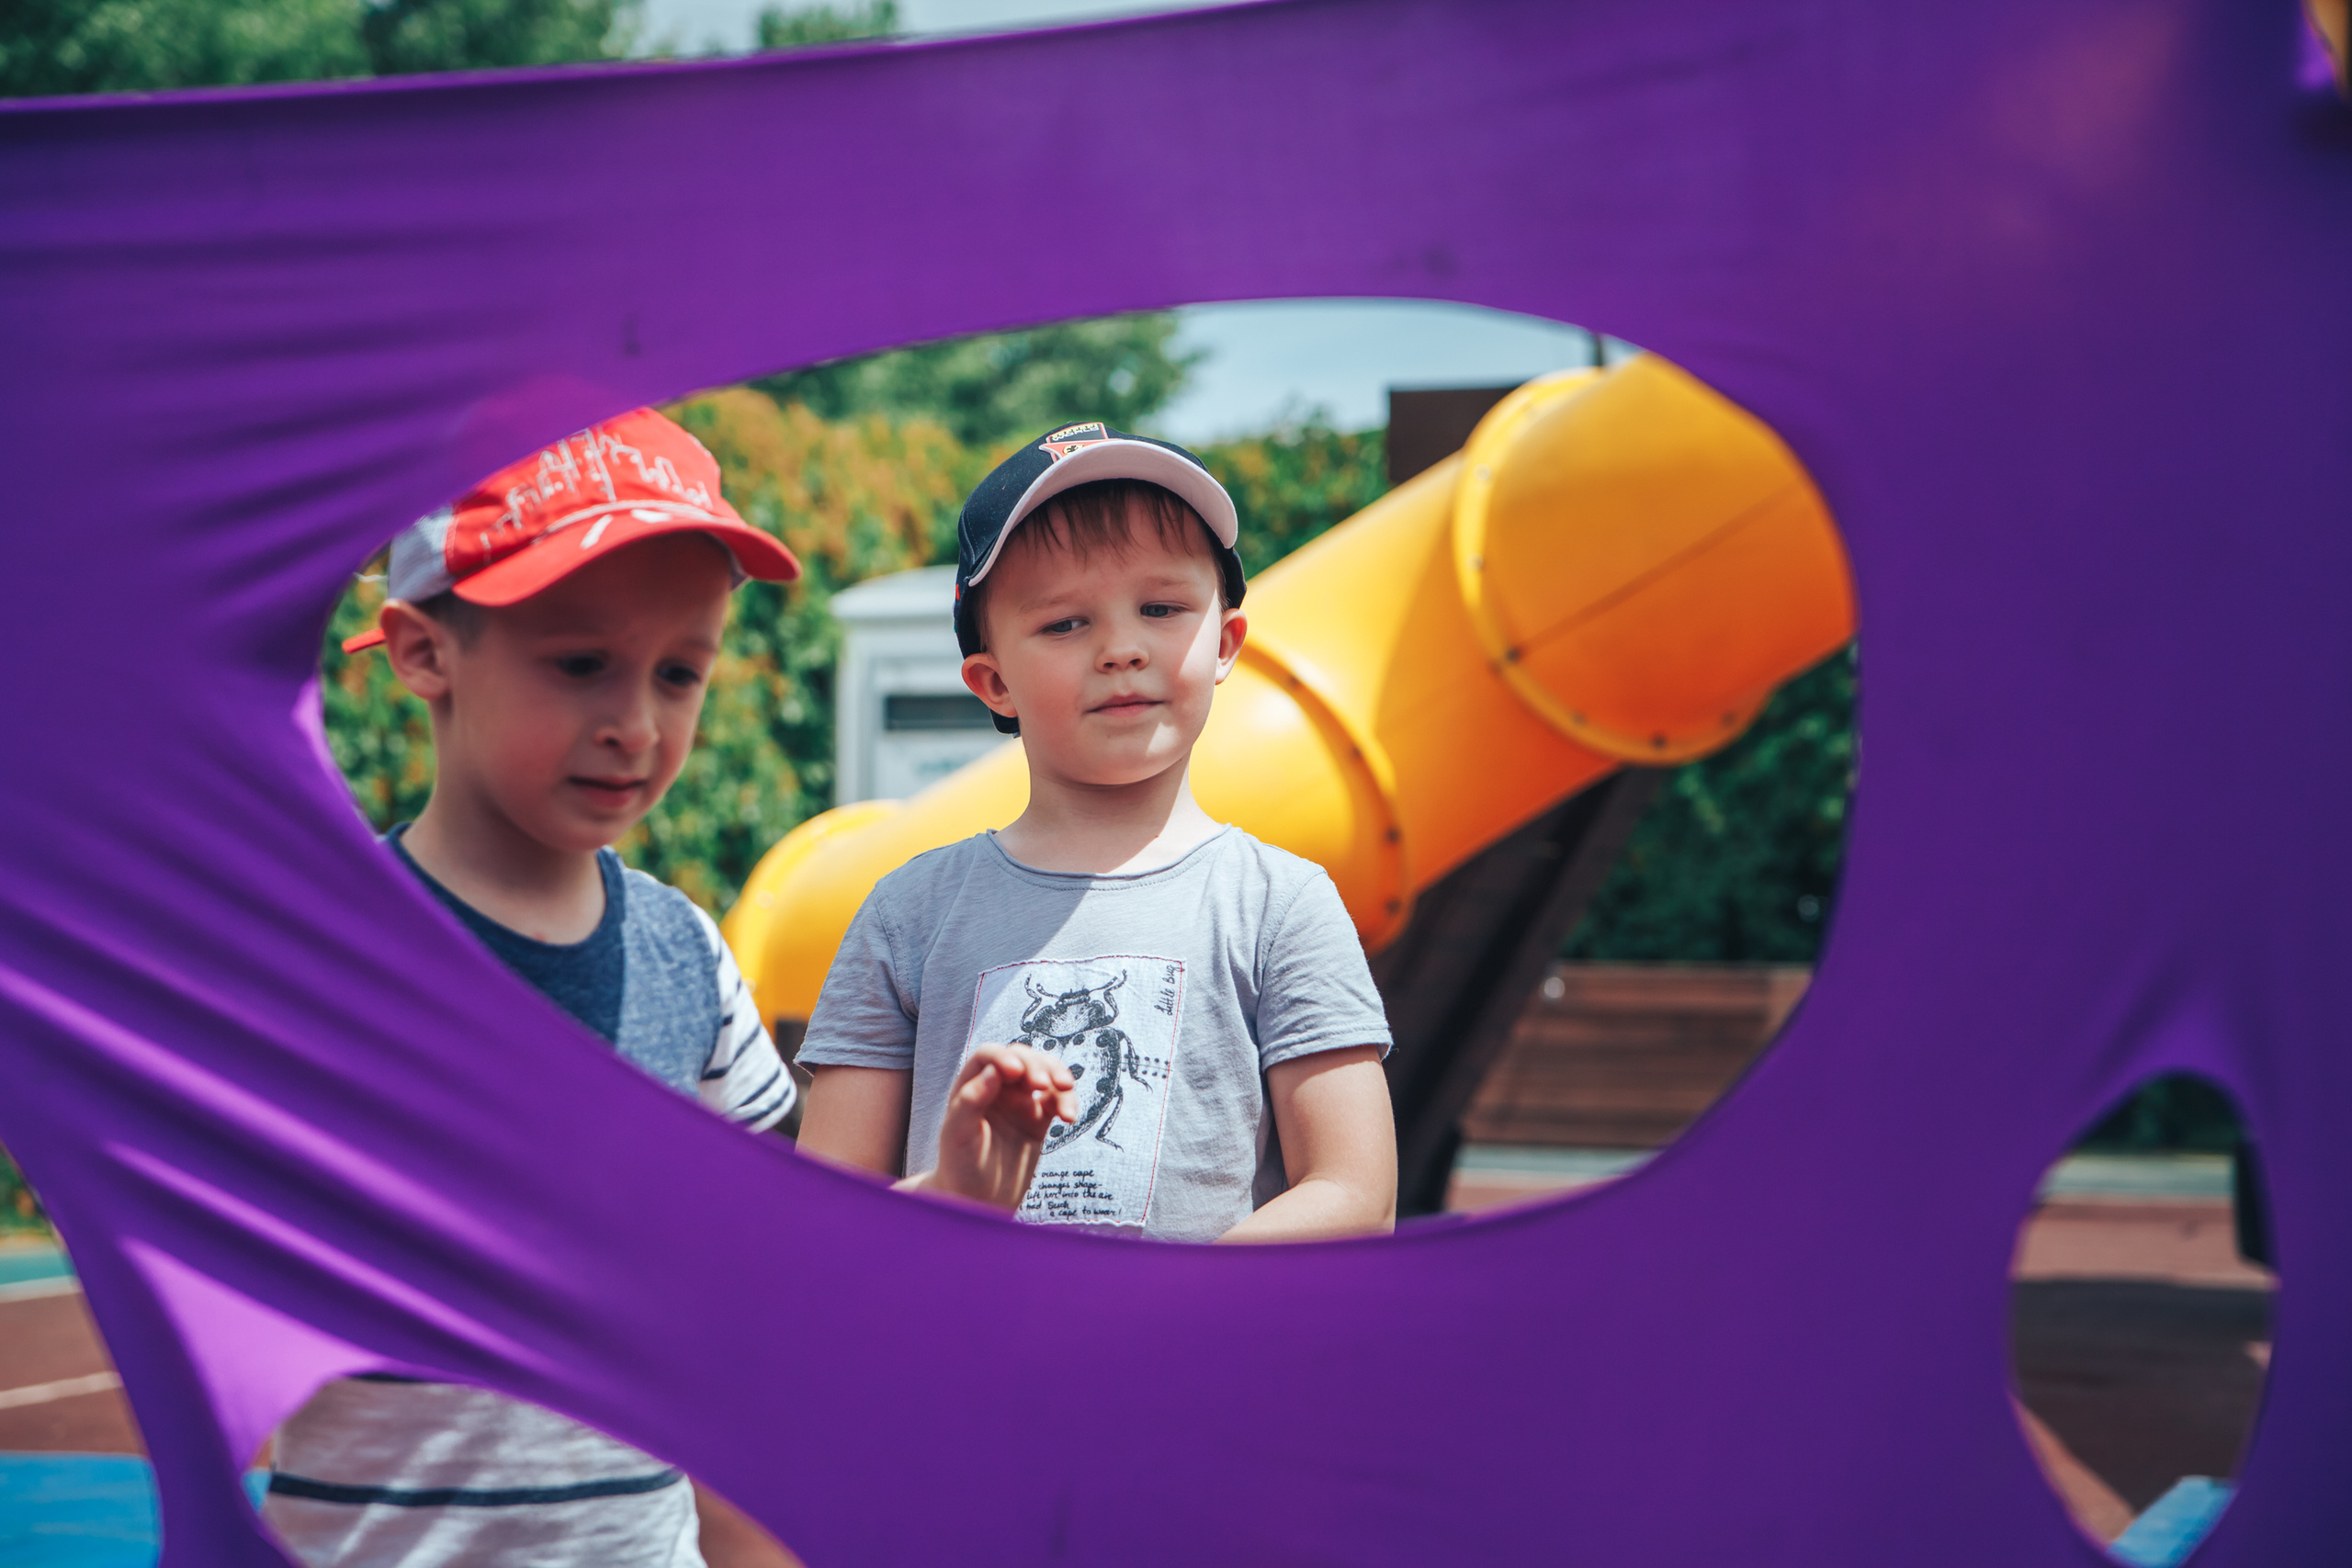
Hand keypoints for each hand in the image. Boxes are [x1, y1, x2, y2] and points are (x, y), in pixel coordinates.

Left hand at [920, 1044, 1076, 1211]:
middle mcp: (996, 1089)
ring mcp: (1019, 1103)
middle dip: (1036, 1065)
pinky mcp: (1038, 1119)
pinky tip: (1069, 1117)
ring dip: (1058, 1076)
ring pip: (1044, 1073)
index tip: (1016, 1072)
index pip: (989, 1056)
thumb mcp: (958, 1135)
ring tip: (1065, 1091)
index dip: (1003, 1057)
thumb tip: (993, 1071)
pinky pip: (1056, 1100)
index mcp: (971, 1086)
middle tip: (1044, 1085)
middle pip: (1021, 1058)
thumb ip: (970, 1101)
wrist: (977, 1202)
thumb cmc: (959, 1168)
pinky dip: (1067, 1101)